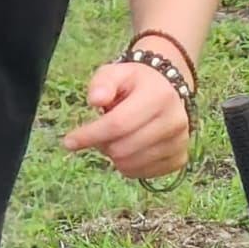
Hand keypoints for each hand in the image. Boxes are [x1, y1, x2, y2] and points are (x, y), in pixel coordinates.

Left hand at [63, 58, 191, 178]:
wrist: (167, 90)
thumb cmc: (135, 83)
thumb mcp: (115, 73)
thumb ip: (102, 82)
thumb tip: (94, 100)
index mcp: (159, 97)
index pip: (118, 124)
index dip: (90, 135)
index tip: (68, 142)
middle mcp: (175, 121)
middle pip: (123, 149)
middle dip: (102, 144)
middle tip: (100, 132)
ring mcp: (180, 143)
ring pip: (131, 164)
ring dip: (114, 155)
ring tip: (117, 137)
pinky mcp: (179, 159)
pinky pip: (142, 174)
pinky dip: (128, 165)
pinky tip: (130, 147)